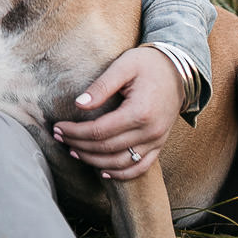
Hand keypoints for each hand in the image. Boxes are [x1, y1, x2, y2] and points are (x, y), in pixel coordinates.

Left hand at [52, 46, 182, 181]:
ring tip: (74, 152)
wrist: (179, 71)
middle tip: (59, 137)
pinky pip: (141, 167)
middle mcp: (150, 131)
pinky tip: (103, 172)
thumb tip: (78, 105)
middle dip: (79, 145)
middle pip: (106, 148)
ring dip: (94, 161)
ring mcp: (157, 141)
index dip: (75, 132)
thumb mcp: (124, 66)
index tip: (58, 127)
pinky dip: (121, 173)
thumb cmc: (148, 64)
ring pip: (121, 162)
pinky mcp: (159, 144)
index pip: (99, 131)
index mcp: (140, 112)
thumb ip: (101, 86)